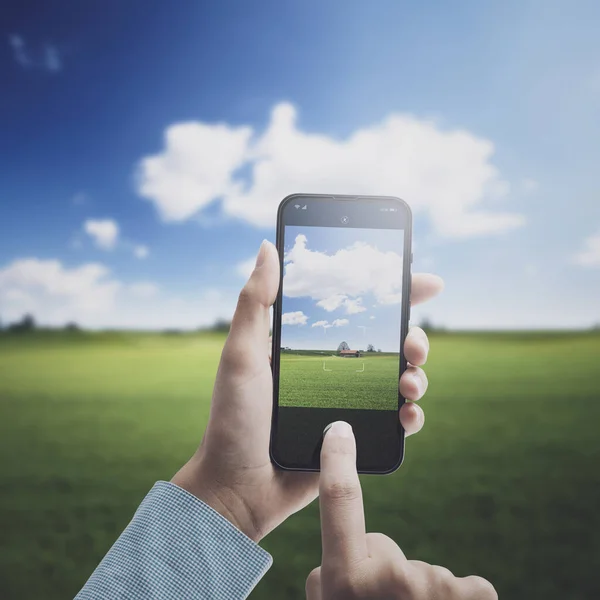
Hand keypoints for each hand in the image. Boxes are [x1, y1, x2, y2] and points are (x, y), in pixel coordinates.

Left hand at [172, 240, 442, 541]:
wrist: (238, 487)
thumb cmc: (234, 418)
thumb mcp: (241, 355)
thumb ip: (254, 302)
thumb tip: (268, 247)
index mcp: (308, 343)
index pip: (356, 307)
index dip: (392, 291)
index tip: (421, 279)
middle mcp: (333, 369)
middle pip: (388, 341)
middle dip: (413, 335)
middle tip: (413, 342)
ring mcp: (348, 401)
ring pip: (399, 378)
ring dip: (417, 374)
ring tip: (409, 381)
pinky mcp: (356, 435)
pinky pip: (396, 421)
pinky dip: (412, 415)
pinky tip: (409, 414)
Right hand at [305, 421, 496, 598]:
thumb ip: (332, 580)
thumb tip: (338, 564)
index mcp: (343, 579)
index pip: (338, 502)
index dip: (337, 461)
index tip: (340, 430)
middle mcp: (385, 580)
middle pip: (383, 548)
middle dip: (385, 572)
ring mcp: (428, 589)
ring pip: (422, 572)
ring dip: (420, 597)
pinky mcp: (467, 597)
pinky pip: (468, 587)